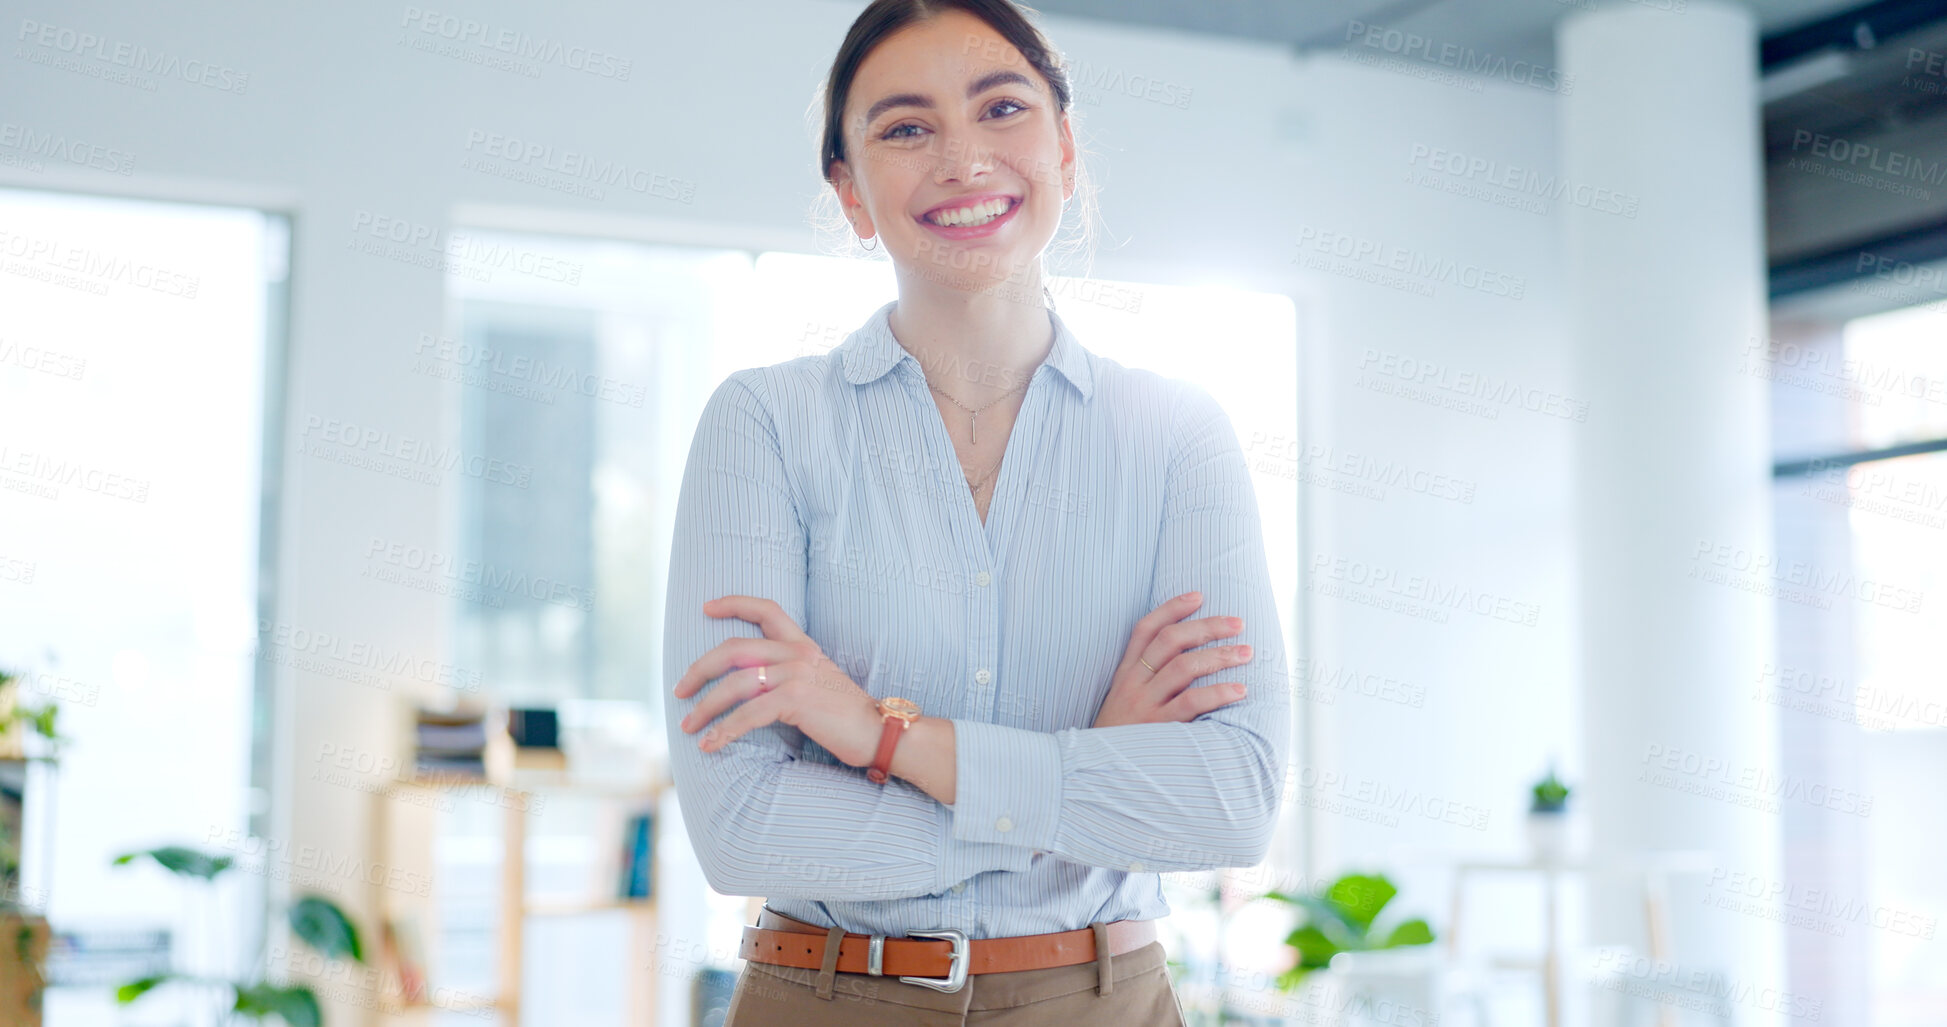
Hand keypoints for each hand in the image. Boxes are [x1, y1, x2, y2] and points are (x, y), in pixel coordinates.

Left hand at [673, 595, 884, 766]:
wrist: (881, 733)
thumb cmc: (848, 717)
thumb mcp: (819, 683)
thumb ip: (790, 676)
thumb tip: (752, 686)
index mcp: (803, 646)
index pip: (767, 610)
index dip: (734, 604)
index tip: (706, 608)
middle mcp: (798, 654)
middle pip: (734, 650)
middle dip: (700, 669)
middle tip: (679, 689)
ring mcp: (797, 675)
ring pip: (735, 685)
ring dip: (705, 707)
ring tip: (688, 726)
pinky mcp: (796, 700)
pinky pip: (748, 715)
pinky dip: (724, 732)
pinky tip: (710, 745)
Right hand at [1093, 591, 1253, 727]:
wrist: (1097, 774)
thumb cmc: (1120, 738)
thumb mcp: (1123, 702)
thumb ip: (1147, 680)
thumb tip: (1188, 659)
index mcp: (1125, 673)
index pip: (1146, 629)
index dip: (1171, 608)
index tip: (1199, 595)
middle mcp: (1133, 684)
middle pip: (1170, 641)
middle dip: (1207, 627)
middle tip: (1238, 623)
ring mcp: (1144, 705)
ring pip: (1183, 667)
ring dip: (1219, 656)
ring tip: (1246, 653)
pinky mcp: (1157, 728)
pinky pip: (1191, 703)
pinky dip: (1218, 693)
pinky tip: (1239, 690)